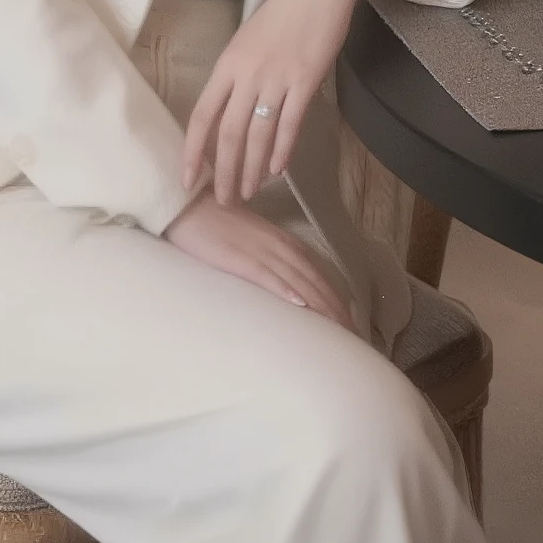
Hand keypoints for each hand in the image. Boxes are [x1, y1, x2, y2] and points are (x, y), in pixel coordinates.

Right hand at [165, 190, 352, 327]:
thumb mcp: (250, 240)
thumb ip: (269, 257)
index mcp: (281, 241)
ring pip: (299, 280)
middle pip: (315, 279)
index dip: (336, 296)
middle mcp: (278, 245)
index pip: (317, 271)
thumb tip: (284, 284)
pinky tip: (301, 305)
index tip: (351, 320)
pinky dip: (287, 290)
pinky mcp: (240, 258)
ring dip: (322, 306)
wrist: (187, 206)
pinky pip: (268, 276)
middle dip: (337, 308)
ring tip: (340, 330)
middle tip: (355, 335)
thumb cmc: (214, 224)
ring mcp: (260, 251)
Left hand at [182, 0, 362, 205]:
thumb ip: (239, 76)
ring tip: (249, 193)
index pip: (202, 115)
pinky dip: (282, 150)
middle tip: (226, 201)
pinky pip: (290, 124)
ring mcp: (276, 77)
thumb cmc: (285, 13)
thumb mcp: (250, 42)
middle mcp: (246, 74)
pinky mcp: (305, 80)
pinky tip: (277, 170)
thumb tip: (233, 113)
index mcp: (227, 64)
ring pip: (258, 135)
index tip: (188, 180)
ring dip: (251, 169)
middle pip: (228, 133)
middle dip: (224, 172)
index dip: (193, 151)